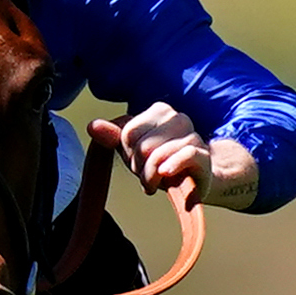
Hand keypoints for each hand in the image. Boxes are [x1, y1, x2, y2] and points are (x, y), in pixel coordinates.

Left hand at [97, 104, 264, 212]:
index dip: (128, 153)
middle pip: (141, 145)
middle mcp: (178, 118)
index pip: (128, 132)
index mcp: (160, 111)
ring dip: (152, 177)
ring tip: (156, 182)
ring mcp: (193, 136)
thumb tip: (92, 125)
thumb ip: (114, 137)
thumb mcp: (136, 151)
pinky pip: (183, 156)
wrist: (202, 179)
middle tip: (147, 175)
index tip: (137, 162)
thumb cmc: (165, 163)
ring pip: (158, 154)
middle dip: (139, 167)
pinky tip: (165, 174)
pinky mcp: (203, 155)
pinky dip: (171, 166)